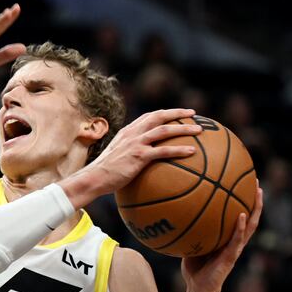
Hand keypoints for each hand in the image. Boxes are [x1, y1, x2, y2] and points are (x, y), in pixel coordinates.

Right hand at [61, 108, 201, 207]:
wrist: (93, 178)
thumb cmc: (103, 174)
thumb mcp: (115, 159)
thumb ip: (128, 155)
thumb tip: (139, 164)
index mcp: (127, 132)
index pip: (148, 117)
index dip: (164, 113)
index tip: (177, 113)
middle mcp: (132, 134)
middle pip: (158, 116)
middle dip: (177, 113)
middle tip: (193, 114)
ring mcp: (136, 144)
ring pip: (164, 130)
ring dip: (183, 128)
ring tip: (198, 131)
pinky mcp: (139, 156)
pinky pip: (164, 151)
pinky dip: (179, 150)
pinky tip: (192, 151)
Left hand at [181, 185, 263, 291]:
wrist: (199, 290)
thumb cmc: (194, 270)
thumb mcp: (190, 246)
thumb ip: (189, 232)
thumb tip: (175, 214)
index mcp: (228, 239)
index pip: (240, 217)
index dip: (243, 202)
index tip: (243, 183)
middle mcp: (235, 242)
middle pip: (250, 217)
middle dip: (255, 199)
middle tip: (255, 181)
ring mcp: (235, 249)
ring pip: (251, 226)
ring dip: (255, 208)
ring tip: (257, 192)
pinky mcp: (231, 257)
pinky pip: (237, 240)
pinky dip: (240, 227)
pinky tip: (242, 215)